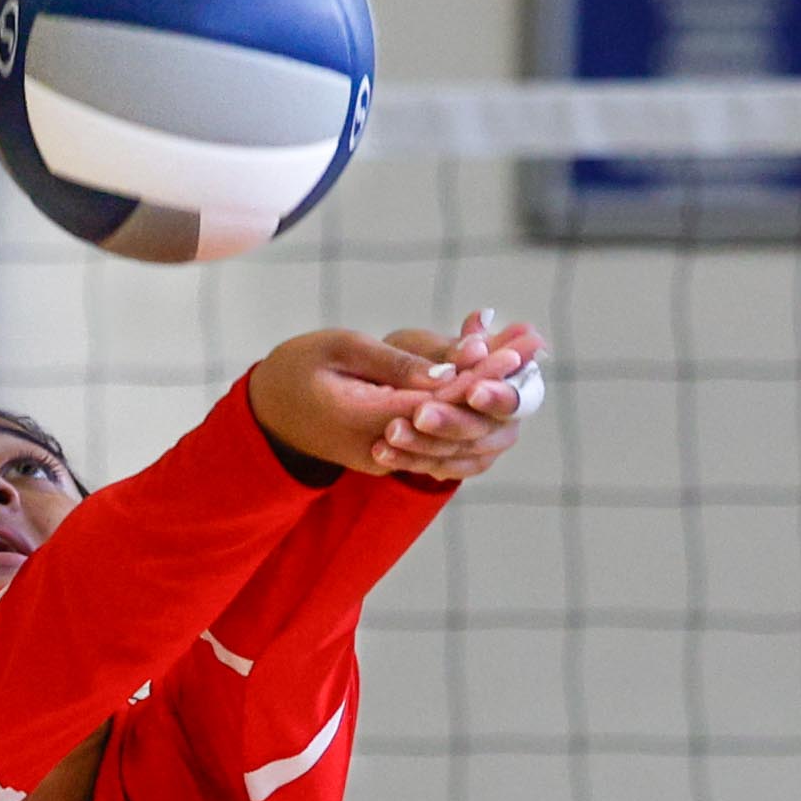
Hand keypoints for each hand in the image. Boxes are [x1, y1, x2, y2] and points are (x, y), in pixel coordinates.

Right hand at [249, 318, 544, 480]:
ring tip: (526, 355)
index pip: (436, 403)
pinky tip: (498, 381)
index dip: (480, 375)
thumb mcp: (337, 349)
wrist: (265, 414)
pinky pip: (442, 443)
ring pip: (454, 438)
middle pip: (455, 424)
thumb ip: (394, 363)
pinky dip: (472, 412)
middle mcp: (380, 449)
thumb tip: (451, 372)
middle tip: (535, 342)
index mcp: (361, 420)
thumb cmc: (297, 369)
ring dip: (493, 399)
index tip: (516, 345)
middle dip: (499, 382)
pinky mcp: (393, 457)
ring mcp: (388, 459)